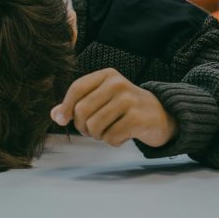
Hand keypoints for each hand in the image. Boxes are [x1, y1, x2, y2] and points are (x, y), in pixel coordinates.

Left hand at [50, 68, 177, 147]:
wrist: (164, 115)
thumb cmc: (126, 108)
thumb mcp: (103, 99)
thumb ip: (78, 105)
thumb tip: (54, 115)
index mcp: (107, 75)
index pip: (77, 88)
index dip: (65, 106)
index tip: (61, 120)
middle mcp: (118, 84)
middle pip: (82, 110)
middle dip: (82, 126)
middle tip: (91, 130)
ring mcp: (129, 100)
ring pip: (94, 126)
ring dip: (98, 135)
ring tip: (108, 131)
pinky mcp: (137, 118)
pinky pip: (110, 137)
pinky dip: (112, 142)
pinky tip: (123, 135)